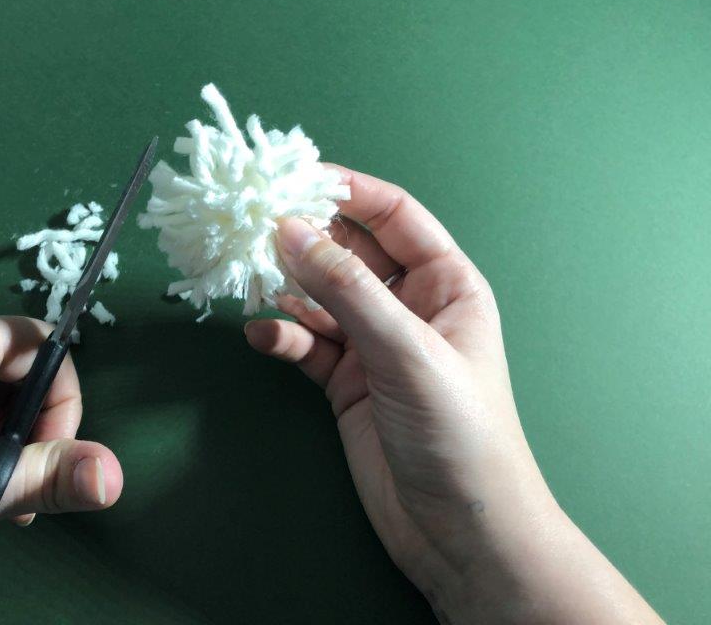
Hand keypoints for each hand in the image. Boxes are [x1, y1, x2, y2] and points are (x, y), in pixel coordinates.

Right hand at [245, 165, 662, 623]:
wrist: (461, 534)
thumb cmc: (460, 435)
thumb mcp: (406, 351)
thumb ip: (346, 289)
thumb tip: (288, 229)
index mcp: (445, 283)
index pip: (393, 215)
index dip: (346, 191)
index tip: (292, 177)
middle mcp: (408, 305)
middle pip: (348, 250)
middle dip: (304, 238)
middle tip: (254, 226)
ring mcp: (374, 343)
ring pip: (319, 295)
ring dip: (285, 287)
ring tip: (249, 279)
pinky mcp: (346, 381)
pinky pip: (306, 340)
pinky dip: (283, 334)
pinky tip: (264, 336)